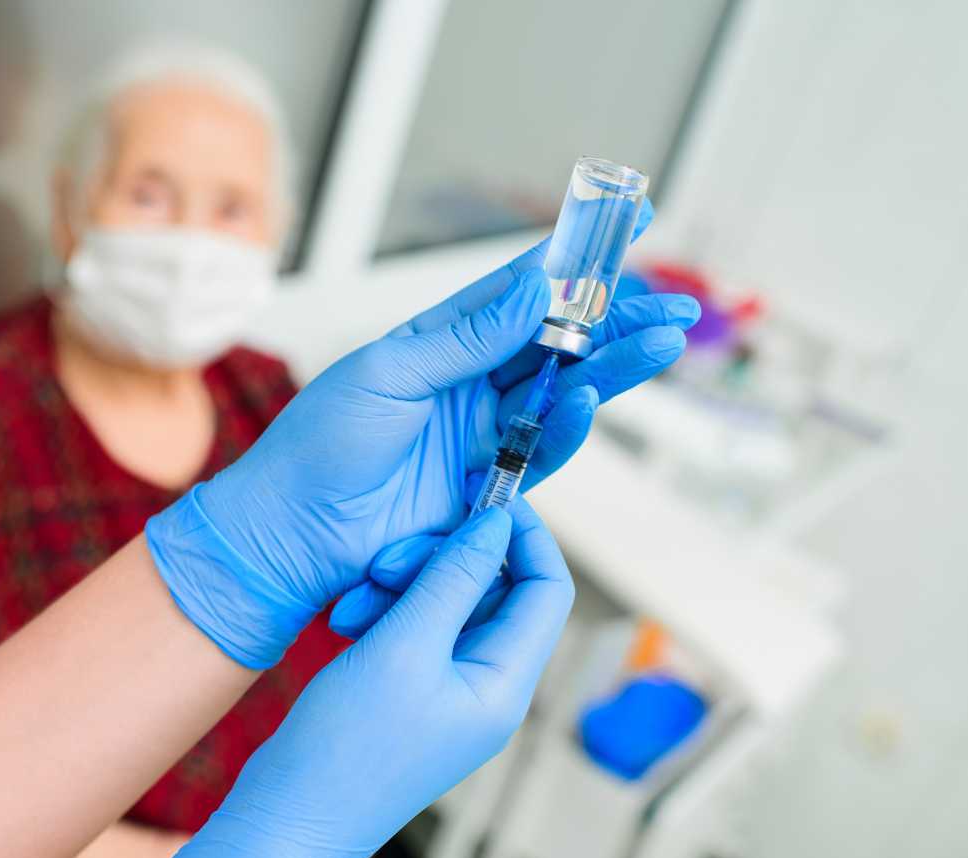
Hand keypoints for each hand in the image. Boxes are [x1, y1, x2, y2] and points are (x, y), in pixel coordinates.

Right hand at [120, 500, 573, 857]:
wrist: (287, 819)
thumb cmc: (347, 746)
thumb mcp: (402, 646)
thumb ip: (453, 578)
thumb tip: (497, 524)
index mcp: (505, 683)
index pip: (547, 589)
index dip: (523, 535)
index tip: (479, 495)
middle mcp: (486, 687)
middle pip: (494, 591)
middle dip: (442, 562)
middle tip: (386, 560)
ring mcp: (447, 691)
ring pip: (446, 604)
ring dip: (403, 585)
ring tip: (354, 601)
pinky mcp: (408, 692)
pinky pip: (413, 628)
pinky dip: (383, 612)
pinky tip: (344, 621)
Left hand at [146, 213, 694, 666]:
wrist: (294, 530)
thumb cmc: (320, 444)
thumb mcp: (390, 374)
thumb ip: (468, 339)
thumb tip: (536, 291)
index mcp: (440, 340)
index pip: (520, 288)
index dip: (574, 256)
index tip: (628, 218)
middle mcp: (469, 381)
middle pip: (558, 341)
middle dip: (617, 320)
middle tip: (674, 304)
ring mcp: (481, 433)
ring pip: (564, 392)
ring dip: (613, 367)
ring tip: (663, 340)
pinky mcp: (488, 484)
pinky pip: (542, 450)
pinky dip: (570, 425)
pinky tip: (595, 397)